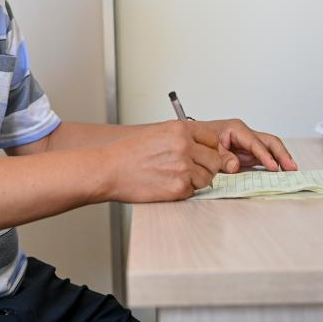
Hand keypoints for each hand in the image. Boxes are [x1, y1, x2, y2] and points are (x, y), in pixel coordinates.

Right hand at [100, 120, 222, 202]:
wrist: (108, 169)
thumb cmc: (127, 153)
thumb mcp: (157, 133)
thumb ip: (182, 137)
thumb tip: (201, 147)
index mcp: (180, 129)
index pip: (212, 139)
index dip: (208, 149)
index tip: (202, 154)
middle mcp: (184, 146)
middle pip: (214, 160)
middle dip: (205, 167)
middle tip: (190, 170)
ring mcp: (183, 167)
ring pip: (207, 177)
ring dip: (196, 180)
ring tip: (176, 177)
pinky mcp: (179, 187)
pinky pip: (194, 191)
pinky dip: (184, 191)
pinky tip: (168, 185)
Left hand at [197, 119, 297, 172]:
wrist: (192, 139)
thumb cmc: (200, 138)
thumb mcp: (209, 147)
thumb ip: (222, 157)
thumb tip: (235, 166)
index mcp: (236, 128)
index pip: (255, 142)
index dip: (265, 155)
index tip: (274, 167)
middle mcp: (245, 134)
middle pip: (269, 141)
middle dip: (282, 154)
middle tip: (291, 167)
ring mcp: (248, 144)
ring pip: (270, 148)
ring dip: (281, 159)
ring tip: (292, 170)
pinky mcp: (248, 153)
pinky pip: (264, 157)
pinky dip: (273, 163)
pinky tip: (280, 172)